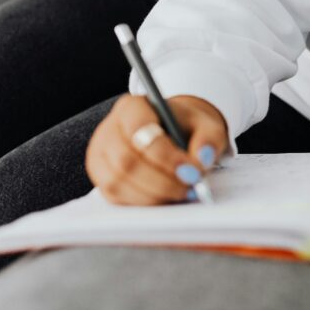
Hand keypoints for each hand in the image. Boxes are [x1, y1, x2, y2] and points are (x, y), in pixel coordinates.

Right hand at [85, 94, 229, 205]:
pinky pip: (116, 196)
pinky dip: (144, 202)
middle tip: (190, 187)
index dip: (165, 155)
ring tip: (182, 193)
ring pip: (118, 182)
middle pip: (127, 160)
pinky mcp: (101, 177)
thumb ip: (209, 138)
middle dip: (162, 180)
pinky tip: (166, 197)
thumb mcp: (206, 124)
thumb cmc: (187, 127)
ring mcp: (100, 155)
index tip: (192, 171)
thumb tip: (203, 158)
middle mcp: (109, 129)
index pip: (140, 130)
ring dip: (154, 194)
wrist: (175, 133)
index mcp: (132, 107)